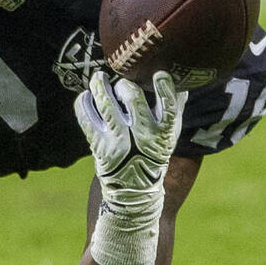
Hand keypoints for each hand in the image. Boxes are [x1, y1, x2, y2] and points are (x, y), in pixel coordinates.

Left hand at [75, 70, 186, 215]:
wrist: (133, 191)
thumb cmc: (153, 156)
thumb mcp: (169, 137)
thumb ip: (175, 110)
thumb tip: (182, 83)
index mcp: (162, 133)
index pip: (168, 106)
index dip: (164, 88)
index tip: (159, 74)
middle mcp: (140, 135)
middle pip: (132, 98)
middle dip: (124, 84)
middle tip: (121, 82)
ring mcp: (117, 140)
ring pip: (106, 104)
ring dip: (99, 85)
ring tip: (98, 78)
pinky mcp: (98, 144)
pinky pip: (86, 117)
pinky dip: (83, 102)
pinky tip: (86, 95)